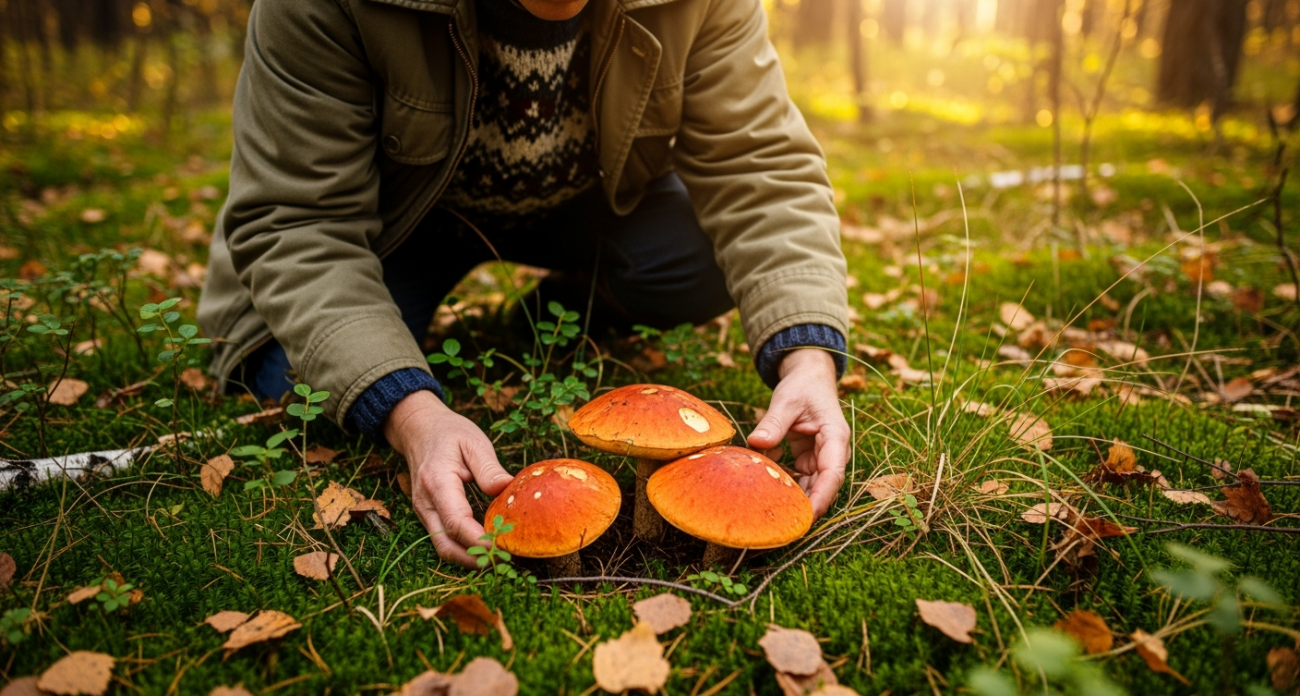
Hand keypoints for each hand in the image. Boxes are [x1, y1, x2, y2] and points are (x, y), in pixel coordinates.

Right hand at [384, 390, 512, 567]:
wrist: (419, 429)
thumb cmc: (448, 433)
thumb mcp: (473, 441)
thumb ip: (489, 468)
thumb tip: (507, 489)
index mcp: (437, 482)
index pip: (457, 522)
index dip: (480, 541)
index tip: (504, 548)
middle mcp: (426, 503)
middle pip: (446, 545)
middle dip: (474, 560)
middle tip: (506, 561)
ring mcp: (424, 511)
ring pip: (444, 547)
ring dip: (469, 559)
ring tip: (500, 559)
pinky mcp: (429, 515)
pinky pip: (444, 539)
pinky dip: (464, 549)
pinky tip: (486, 548)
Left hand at [747, 348, 848, 518]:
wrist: (808, 377)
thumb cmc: (803, 385)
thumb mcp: (786, 399)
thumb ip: (774, 421)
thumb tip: (757, 442)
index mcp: (834, 437)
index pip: (832, 475)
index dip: (821, 498)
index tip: (805, 517)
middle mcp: (832, 451)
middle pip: (822, 487)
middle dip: (804, 506)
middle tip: (779, 522)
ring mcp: (820, 457)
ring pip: (809, 486)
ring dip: (791, 495)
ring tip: (768, 508)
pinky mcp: (808, 458)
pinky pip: (797, 478)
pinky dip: (782, 482)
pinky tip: (764, 482)